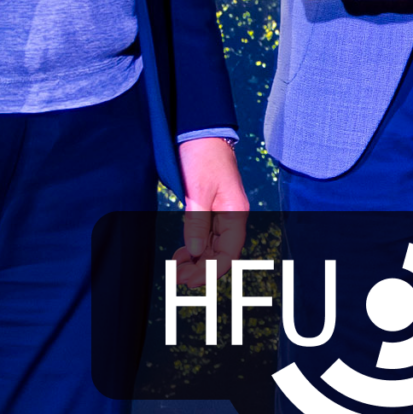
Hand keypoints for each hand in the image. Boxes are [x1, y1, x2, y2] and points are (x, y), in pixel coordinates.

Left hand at [175, 137, 250, 269]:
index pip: (229, 252)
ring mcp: (223, 212)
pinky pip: (208, 235)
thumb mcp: (197, 190)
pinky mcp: (212, 208)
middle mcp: (232, 215)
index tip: (192, 281)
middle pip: (222, 253)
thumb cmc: (203, 157)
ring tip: (177, 269)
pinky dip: (196, 247)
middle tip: (177, 279)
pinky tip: (182, 253)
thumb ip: (197, 222)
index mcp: (235, 212)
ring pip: (214, 246)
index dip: (212, 270)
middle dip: (202, 268)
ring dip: (198, 260)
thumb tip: (196, 251)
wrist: (201, 133)